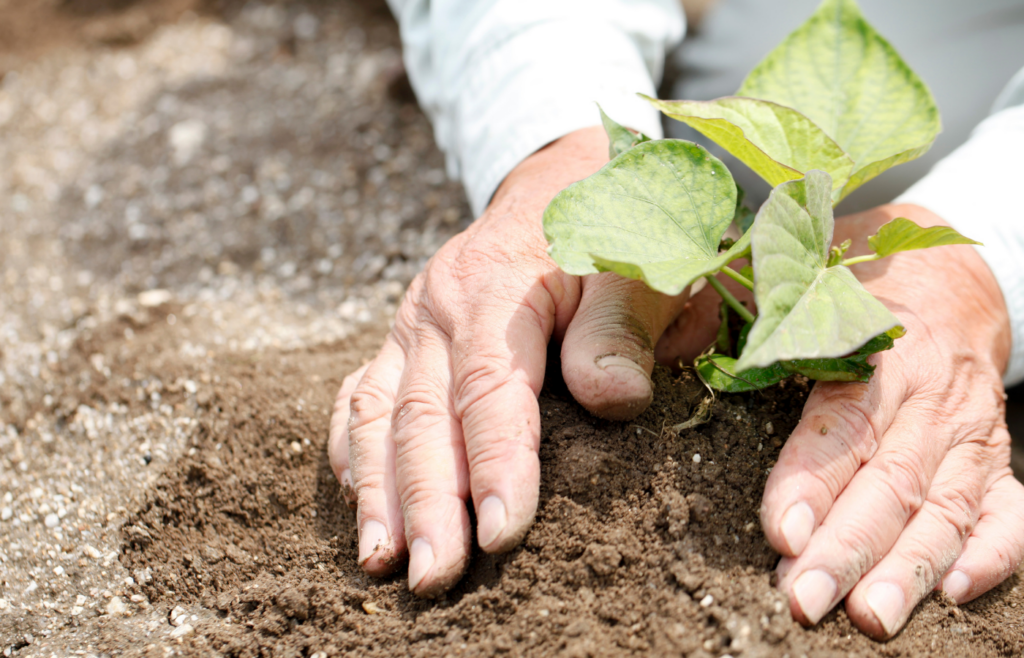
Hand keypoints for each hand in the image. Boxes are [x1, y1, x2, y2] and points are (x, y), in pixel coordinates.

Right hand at [327, 127, 691, 594]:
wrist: (561, 180)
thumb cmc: (612, 229)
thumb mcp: (639, 264)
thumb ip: (623, 326)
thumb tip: (613, 400)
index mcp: (498, 286)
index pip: (491, 388)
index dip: (496, 464)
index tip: (503, 534)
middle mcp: (437, 306)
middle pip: (422, 414)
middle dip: (426, 503)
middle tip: (433, 578)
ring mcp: (410, 324)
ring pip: (375, 412)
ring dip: (377, 492)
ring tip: (380, 563)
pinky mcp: (402, 340)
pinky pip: (359, 395)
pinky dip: (352, 451)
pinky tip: (359, 503)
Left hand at [755, 204, 1023, 637]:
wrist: (951, 277)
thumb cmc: (852, 279)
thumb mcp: (798, 273)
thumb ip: (745, 305)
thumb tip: (665, 339)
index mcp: (876, 347)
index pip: (843, 421)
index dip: (812, 479)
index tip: (781, 532)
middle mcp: (930, 395)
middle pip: (891, 480)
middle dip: (847, 547)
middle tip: (803, 600)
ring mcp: (969, 431)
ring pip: (945, 506)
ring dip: (909, 568)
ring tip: (870, 618)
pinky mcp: (994, 457)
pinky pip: (1008, 509)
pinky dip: (992, 553)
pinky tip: (956, 594)